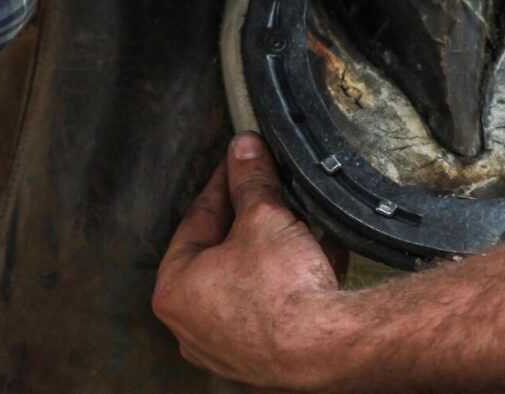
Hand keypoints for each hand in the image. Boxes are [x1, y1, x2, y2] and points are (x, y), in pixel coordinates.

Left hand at [153, 133, 346, 389]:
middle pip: (222, 251)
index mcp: (175, 291)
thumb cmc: (282, 292)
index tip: (238, 162)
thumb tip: (244, 149)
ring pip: (252, 279)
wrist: (329, 346)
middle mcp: (195, 326)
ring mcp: (231, 346)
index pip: (196, 219)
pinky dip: (297, 276)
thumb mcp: (264, 216)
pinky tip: (323, 252)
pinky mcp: (268, 356)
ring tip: (298, 217)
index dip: (222, 182)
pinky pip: (279, 304)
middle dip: (250, 215)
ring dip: (275, 246)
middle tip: (267, 186)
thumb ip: (251, 179)